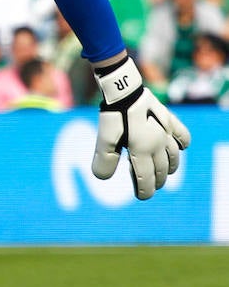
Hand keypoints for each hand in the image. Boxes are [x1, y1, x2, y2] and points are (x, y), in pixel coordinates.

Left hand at [91, 54, 191, 198]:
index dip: (145, 191)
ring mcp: (166, 132)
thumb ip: (104, 160)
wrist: (124, 89)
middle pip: (162, 170)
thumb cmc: (113, 115)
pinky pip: (182, 135)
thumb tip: (102, 178)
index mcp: (143, 151)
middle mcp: (158, 144)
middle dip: (157, 181)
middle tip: (150, 186)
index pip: (148, 179)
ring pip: (174, 156)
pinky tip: (181, 148)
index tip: (142, 196)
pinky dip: (183, 143)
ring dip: (170, 167)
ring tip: (165, 172)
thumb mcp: (104, 139)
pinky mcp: (169, 119)